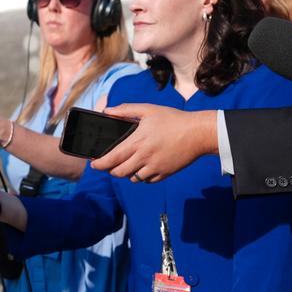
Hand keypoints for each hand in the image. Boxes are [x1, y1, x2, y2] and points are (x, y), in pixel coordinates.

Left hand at [91, 104, 216, 182]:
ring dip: (126, 173)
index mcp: (138, 141)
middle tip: (108, 165)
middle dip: (110, 170)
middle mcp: (144, 157)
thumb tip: (107, 112)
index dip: (100, 164)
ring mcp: (155, 167)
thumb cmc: (173, 119)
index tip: (93, 164)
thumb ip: (125, 110)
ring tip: (126, 165)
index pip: (112, 158)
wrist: (198, 133)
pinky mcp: (165, 173)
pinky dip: (142, 177)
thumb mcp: (148, 109)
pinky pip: (147, 181)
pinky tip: (142, 168)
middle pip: (119, 172)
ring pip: (133, 178)